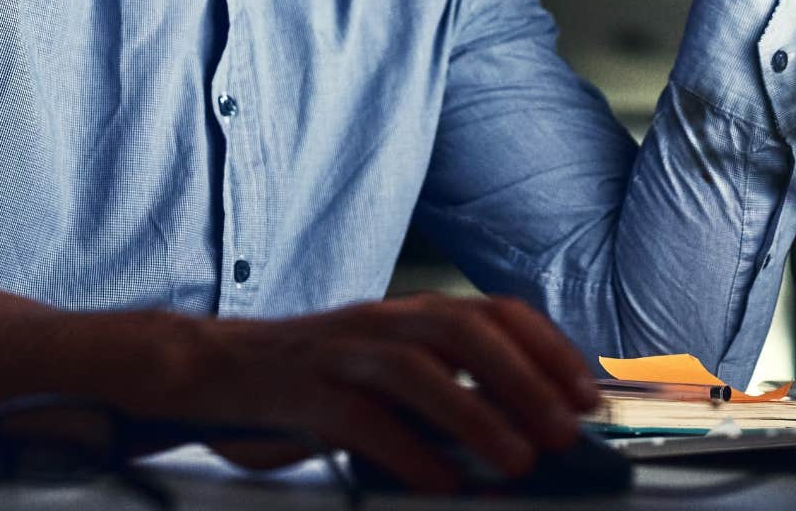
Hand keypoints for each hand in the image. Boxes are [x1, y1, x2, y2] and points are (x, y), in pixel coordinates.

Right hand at [138, 294, 600, 492]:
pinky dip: (407, 451)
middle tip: (565, 432)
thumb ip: (445, 393)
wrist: (207, 369)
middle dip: (525, 380)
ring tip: (517, 462)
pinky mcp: (299, 392)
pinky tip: (439, 483)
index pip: (494, 312)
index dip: (548, 349)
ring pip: (417, 369)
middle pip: (464, 330)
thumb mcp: (386, 374)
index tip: (588, 395)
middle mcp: (379, 321)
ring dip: (476, 414)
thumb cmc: (310, 381)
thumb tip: (523, 432)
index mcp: (408, 313)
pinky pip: (360, 418)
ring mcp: (338, 353)